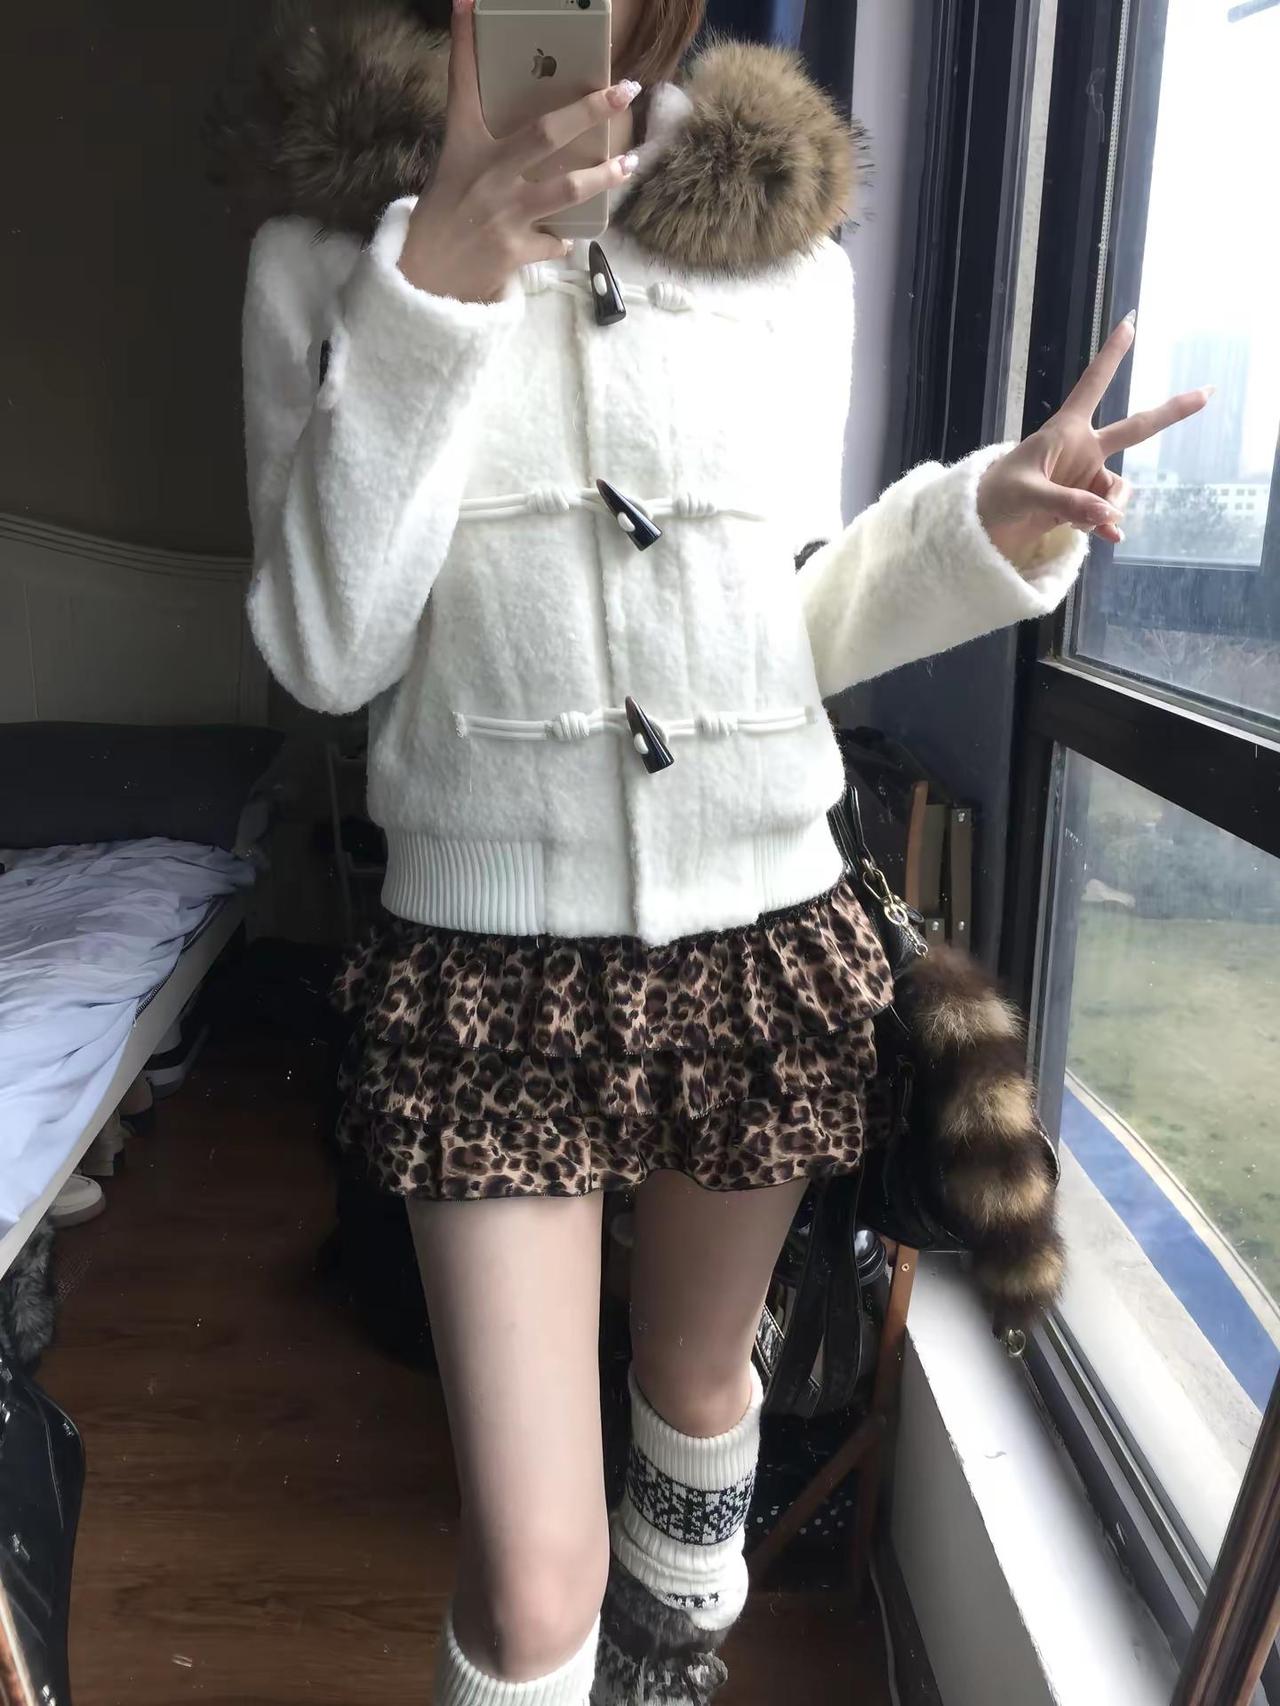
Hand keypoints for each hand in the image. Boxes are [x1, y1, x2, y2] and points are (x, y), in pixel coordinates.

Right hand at [397, 0, 640, 304]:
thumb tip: (524, 126)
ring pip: (566, 189)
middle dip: (589, 110)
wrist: (426, 279)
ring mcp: (502, 214)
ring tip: (628, 165)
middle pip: (545, 133)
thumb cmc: (447, 215)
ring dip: (603, 177)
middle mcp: (486, 174)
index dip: (467, 43)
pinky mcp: (513, 251)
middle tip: (624, 92)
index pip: (462, 85)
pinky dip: (562, 239)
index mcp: (465, 146)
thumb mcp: (455, 167)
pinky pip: (555, 241)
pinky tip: (563, 237)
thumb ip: (484, 137)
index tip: (471, 2)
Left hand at [977, 312, 1213, 561]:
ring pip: (1119, 489)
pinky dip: (1108, 525)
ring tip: (1084, 523)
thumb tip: (1110, 515)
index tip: (1130, 322)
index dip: (1111, 355)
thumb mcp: (1027, 495)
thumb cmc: (994, 497)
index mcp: (1065, 431)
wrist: (980, 528)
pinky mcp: (1081, 507)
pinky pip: (1108, 514)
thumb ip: (1068, 504)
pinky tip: (1109, 537)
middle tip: (1207, 392)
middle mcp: (1082, 451)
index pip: (1093, 386)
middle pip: (1135, 429)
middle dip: (1171, 411)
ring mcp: (1084, 479)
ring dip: (1111, 506)